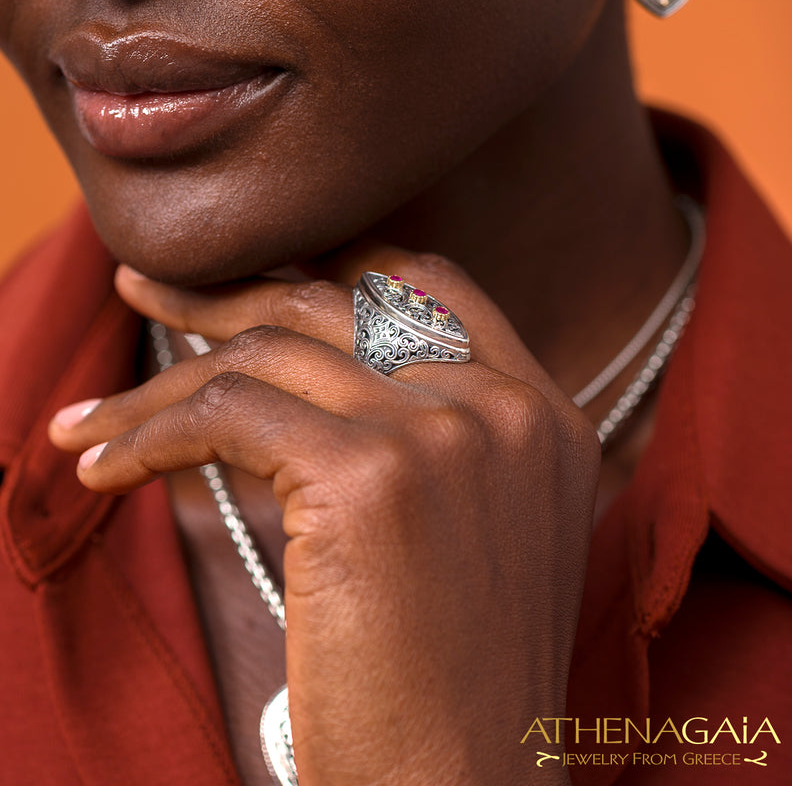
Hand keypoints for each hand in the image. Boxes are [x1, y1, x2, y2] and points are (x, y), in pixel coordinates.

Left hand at [49, 244, 597, 785]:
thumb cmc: (446, 676)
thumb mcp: (468, 527)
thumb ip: (423, 430)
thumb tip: (298, 365)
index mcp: (539, 413)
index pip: (423, 281)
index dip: (325, 269)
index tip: (247, 284)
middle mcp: (504, 407)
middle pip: (334, 301)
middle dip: (228, 291)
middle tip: (147, 288)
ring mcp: (444, 433)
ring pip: (268, 352)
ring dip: (163, 381)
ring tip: (98, 416)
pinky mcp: (370, 478)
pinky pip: (228, 414)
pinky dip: (150, 432)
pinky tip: (106, 465)